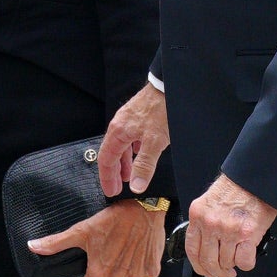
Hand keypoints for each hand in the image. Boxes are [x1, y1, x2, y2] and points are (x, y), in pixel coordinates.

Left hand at [29, 200, 166, 276]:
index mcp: (99, 273)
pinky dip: (141, 264)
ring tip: (124, 247)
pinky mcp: (152, 271)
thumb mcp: (81, 230)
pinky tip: (137, 249)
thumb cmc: (113, 218)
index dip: (89, 274)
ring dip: (124, 268)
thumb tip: (32, 246)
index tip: (94, 260)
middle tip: (109, 250)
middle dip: (107, 270)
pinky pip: (144, 274)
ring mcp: (137, 276)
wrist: (143, 208)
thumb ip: (56, 243)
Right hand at [98, 83, 169, 197]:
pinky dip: (132, 151)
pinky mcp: (139, 116)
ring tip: (129, 175)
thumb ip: (144, 165)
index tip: (110, 191)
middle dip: (114, 172)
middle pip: (111, 153)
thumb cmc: (162, 109)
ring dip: (124, 162)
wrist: (170, 85)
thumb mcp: (155, 141)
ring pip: (121, 145)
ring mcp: (128, 119)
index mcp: (118, 132)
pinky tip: (139, 154)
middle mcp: (119, 125)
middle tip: (117, 188)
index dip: (107, 178)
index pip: (106, 160)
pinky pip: (130, 138)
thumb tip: (136, 187)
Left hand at [185, 175, 276, 276]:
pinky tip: (248, 256)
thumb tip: (206, 245)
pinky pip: (244, 262)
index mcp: (198, 215)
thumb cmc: (238, 187)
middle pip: (208, 260)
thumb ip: (205, 222)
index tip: (205, 270)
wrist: (256, 177)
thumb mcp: (210, 202)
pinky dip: (247, 264)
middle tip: (224, 272)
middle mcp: (211, 223)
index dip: (198, 266)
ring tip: (238, 260)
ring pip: (226, 263)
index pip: (192, 249)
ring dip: (233, 266)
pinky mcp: (247, 234)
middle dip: (217, 271)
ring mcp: (228, 229)